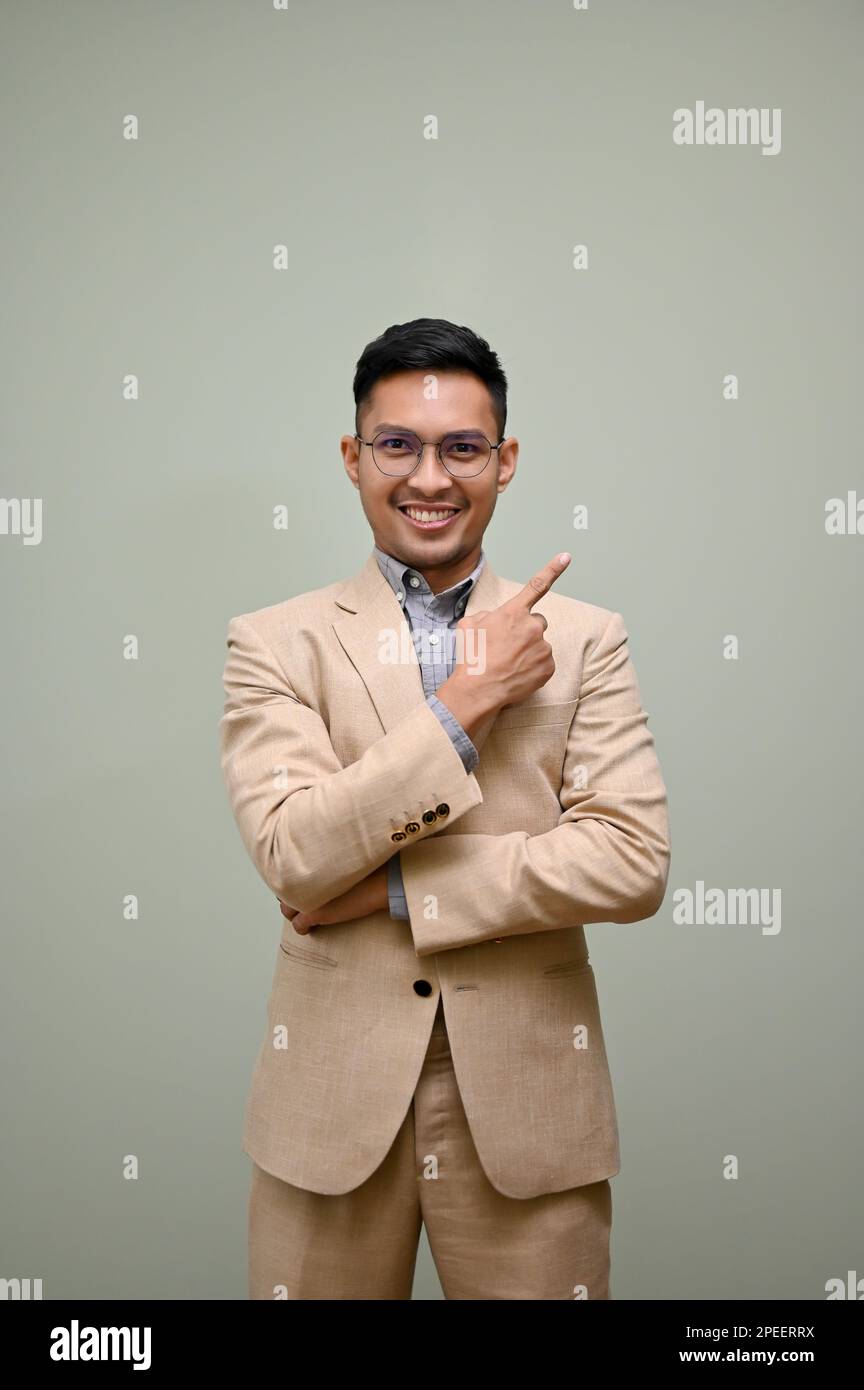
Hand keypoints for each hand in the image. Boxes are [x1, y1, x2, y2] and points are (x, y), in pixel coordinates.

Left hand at [278, 866, 389, 934]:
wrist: (379, 881)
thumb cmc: (367, 867)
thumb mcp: (342, 858)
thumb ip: (326, 861)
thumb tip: (320, 862)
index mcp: (308, 861)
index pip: (286, 872)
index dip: (294, 881)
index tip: (301, 886)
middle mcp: (302, 878)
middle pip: (283, 891)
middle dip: (292, 896)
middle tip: (304, 900)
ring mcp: (305, 897)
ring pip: (286, 910)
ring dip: (294, 912)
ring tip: (307, 912)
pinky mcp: (312, 913)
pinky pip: (298, 926)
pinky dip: (303, 928)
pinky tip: (312, 928)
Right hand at [437, 552, 570, 726]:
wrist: (479, 690)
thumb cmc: (471, 657)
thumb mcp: (468, 626)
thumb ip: (486, 615)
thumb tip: (494, 619)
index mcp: (513, 613)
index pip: (536, 586)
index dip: (553, 569)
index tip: (566, 557)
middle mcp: (532, 627)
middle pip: (537, 622)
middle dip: (526, 630)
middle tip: (508, 646)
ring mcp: (543, 648)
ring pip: (540, 644)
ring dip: (528, 650)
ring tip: (509, 663)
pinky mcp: (548, 667)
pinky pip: (544, 662)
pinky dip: (533, 667)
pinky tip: (517, 673)